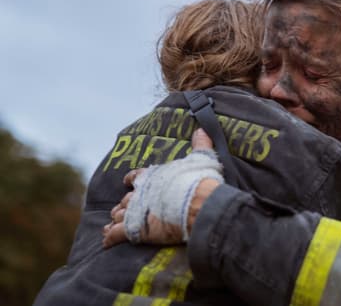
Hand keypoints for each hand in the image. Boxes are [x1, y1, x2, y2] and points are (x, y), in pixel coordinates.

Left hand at [102, 129, 222, 247]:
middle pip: (126, 199)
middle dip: (124, 205)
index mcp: (152, 175)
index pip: (135, 176)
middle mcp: (140, 192)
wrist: (200, 205)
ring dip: (116, 220)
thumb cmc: (201, 181)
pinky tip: (107, 241)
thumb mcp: (203, 158)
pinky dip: (110, 238)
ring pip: (118, 215)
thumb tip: (202, 130)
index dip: (131, 179)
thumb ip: (201, 144)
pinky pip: (115, 234)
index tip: (127, 182)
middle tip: (123, 210)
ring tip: (113, 225)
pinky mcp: (133, 229)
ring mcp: (134, 211)